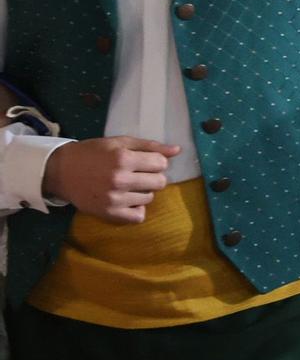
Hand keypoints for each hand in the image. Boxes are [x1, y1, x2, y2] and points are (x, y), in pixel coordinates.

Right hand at [43, 137, 180, 223]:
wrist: (61, 171)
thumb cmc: (93, 153)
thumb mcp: (120, 142)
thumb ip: (150, 146)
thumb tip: (178, 150)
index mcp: (123, 159)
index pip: (161, 164)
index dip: (156, 162)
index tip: (144, 161)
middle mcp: (119, 180)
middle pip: (160, 182)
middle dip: (152, 176)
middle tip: (137, 174)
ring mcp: (114, 199)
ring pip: (150, 198)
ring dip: (143, 192)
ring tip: (127, 185)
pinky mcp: (108, 214)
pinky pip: (138, 217)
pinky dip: (136, 209)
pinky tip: (127, 200)